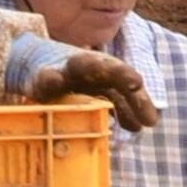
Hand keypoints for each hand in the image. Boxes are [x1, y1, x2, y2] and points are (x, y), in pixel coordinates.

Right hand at [24, 47, 154, 131]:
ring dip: (90, 65)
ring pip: (79, 64)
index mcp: (108, 72)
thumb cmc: (77, 79)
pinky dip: (49, 77)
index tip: (150, 121)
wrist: (35, 59)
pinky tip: (53, 80)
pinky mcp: (41, 75)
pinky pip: (45, 77)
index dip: (140, 101)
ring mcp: (66, 69)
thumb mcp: (101, 92)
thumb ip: (122, 108)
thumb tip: (143, 126)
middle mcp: (90, 67)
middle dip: (123, 74)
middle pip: (110, 69)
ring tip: (97, 67)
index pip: (128, 87)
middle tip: (135, 84)